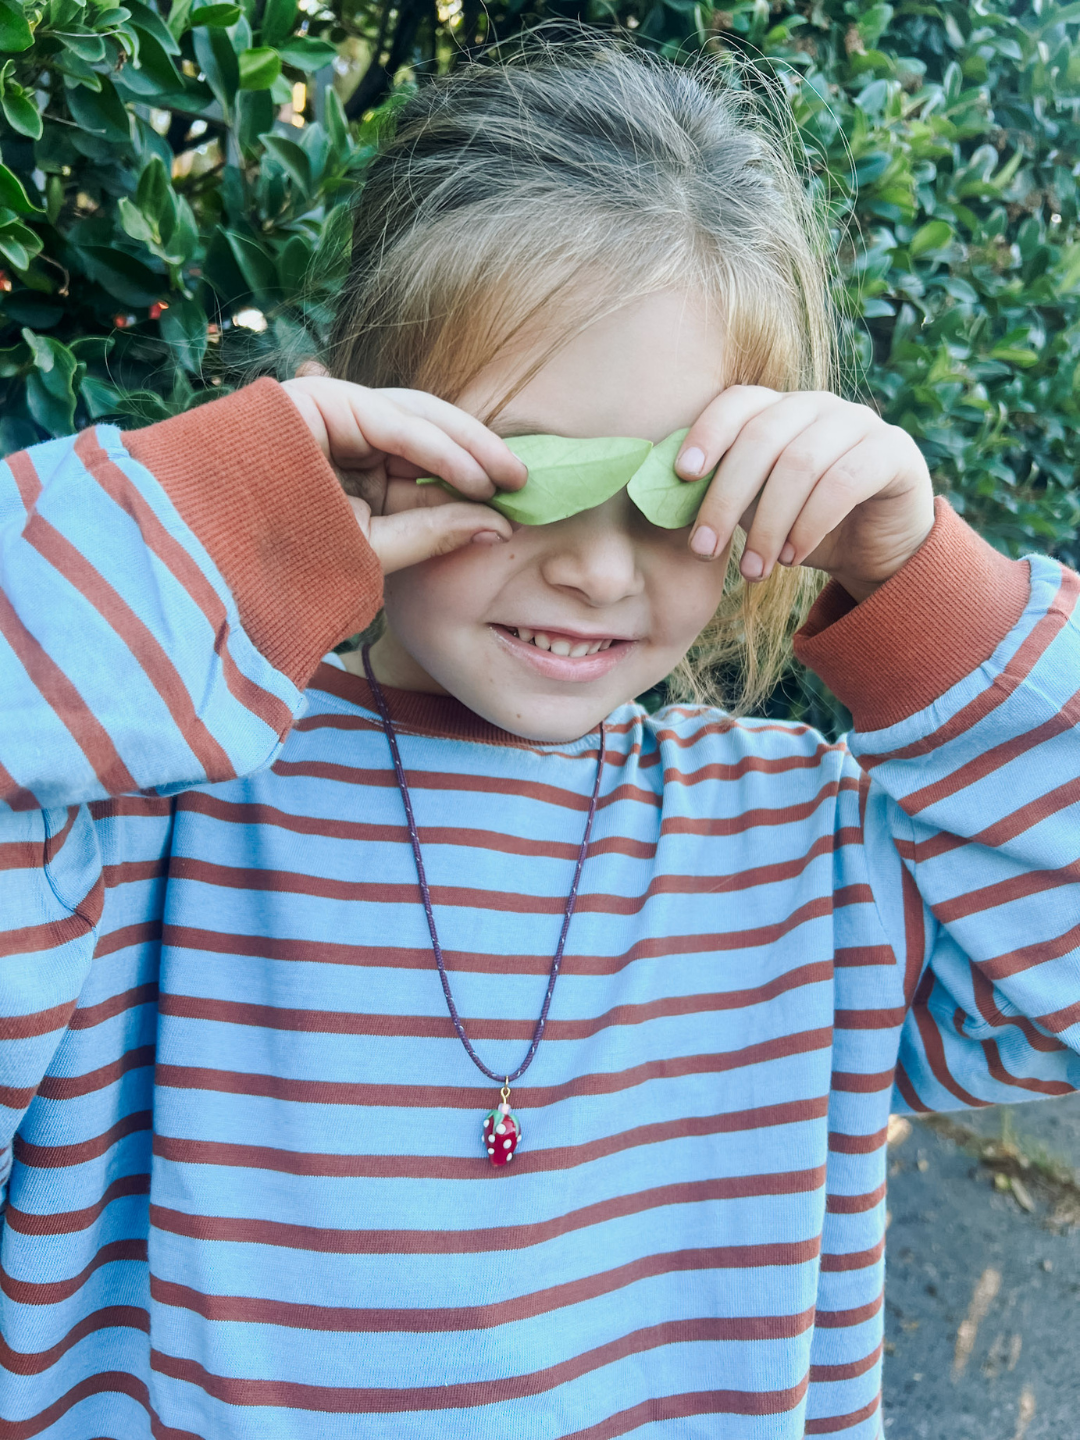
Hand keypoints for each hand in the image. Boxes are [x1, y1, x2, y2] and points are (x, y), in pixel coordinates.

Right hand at [281, 372, 526, 574]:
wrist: (214, 560)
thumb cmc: (286, 564)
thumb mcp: (375, 552)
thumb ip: (433, 534)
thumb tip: (499, 526)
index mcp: (356, 475)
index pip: (425, 467)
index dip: (473, 480)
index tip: (519, 503)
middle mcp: (347, 441)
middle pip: (426, 435)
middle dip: (480, 455)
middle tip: (526, 484)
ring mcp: (331, 416)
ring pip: (417, 418)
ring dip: (469, 445)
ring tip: (509, 477)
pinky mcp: (319, 400)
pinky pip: (392, 419)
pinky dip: (438, 445)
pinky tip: (475, 474)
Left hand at [675, 387, 935, 601]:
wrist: (875, 548)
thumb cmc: (803, 525)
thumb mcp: (756, 510)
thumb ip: (725, 494)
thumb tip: (668, 499)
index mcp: (779, 409)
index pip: (738, 402)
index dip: (707, 433)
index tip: (682, 475)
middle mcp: (818, 405)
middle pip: (762, 437)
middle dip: (726, 498)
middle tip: (704, 551)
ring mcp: (859, 422)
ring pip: (801, 463)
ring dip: (769, 525)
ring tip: (753, 570)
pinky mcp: (893, 451)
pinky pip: (844, 482)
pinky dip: (810, 524)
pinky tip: (793, 557)